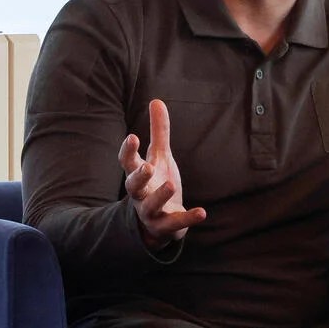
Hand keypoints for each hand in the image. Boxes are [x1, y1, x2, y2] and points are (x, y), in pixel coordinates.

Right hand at [118, 99, 205, 249]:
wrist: (158, 223)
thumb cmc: (156, 183)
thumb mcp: (159, 157)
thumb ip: (158, 132)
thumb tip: (156, 101)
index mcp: (139, 175)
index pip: (127, 162)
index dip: (128, 151)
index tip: (132, 136)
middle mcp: (140, 194)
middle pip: (132, 186)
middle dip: (138, 177)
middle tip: (147, 167)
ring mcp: (151, 212)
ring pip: (150, 206)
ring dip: (159, 196)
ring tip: (171, 185)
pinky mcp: (166, 227)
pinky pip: (175, 223)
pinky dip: (187, 218)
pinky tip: (202, 212)